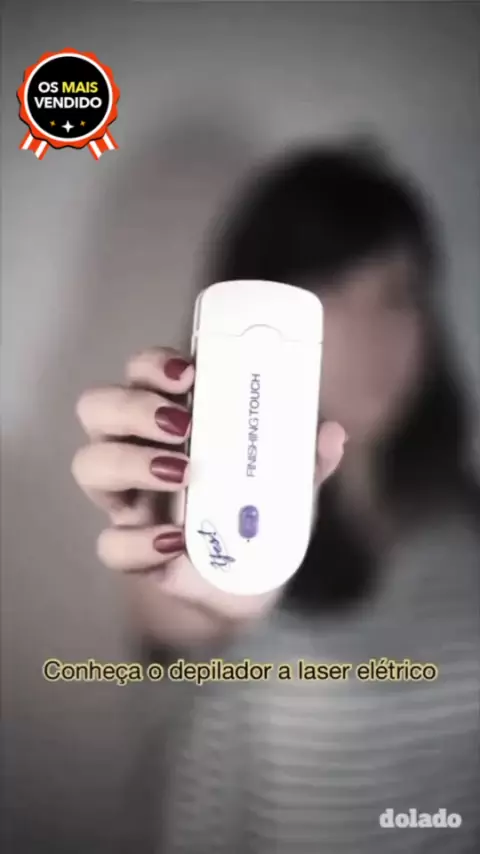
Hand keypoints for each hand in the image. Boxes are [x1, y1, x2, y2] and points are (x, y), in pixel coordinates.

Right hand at [72, 347, 345, 644]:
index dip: (153, 365)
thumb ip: (305, 459)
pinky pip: (110, 544)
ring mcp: (127, 499)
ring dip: (130, 461)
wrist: (246, 584)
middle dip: (133, 406)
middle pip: (98, 408)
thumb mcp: (288, 484)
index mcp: (172, 421)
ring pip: (88, 464)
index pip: (142, 374)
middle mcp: (137, 450)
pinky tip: (178, 541)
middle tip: (182, 424)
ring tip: (183, 472)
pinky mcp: (130, 548)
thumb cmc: (258, 514)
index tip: (189, 372)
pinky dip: (141, 541)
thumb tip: (331, 433)